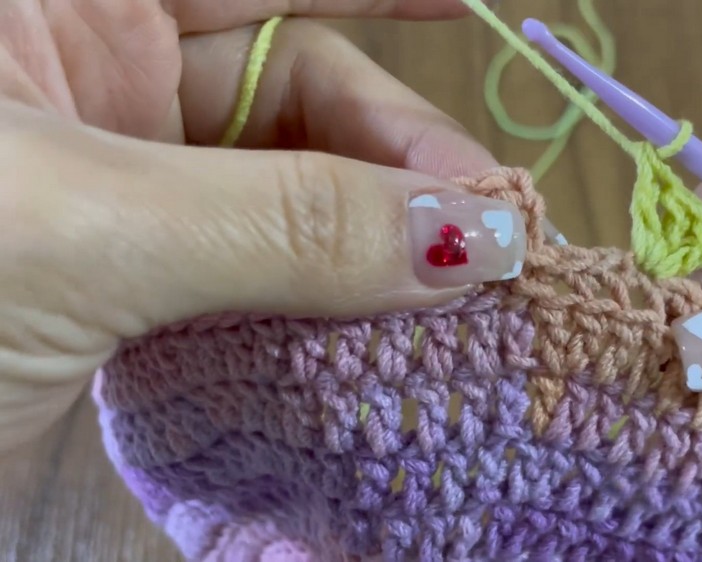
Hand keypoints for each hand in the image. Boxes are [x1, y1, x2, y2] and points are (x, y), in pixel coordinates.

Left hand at [0, 1, 527, 453]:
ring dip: (373, 238)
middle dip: (395, 152)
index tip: (470, 4)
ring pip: (288, 190)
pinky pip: (259, 269)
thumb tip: (466, 233)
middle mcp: (81, 79)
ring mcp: (110, 185)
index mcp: (47, 4)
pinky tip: (384, 323)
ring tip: (454, 289)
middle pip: (293, 89)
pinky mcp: (126, 280)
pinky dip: (324, 298)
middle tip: (484, 232)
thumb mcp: (73, 230)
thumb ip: (284, 224)